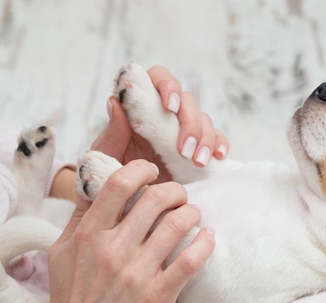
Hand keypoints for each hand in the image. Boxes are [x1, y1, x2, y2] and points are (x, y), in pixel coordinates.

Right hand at [45, 159, 214, 302]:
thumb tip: (93, 178)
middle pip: (156, 199)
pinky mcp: (158, 296)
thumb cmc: (71, 299)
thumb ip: (79, 215)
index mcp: (88, 235)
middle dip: (175, 190)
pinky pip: (191, 260)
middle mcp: (113, 250)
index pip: (119, 184)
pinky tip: (207, 238)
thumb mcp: (61, 251)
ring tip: (192, 216)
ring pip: (178, 224)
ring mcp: (137, 274)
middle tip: (178, 197)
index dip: (141, 169)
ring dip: (192, 213)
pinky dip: (205, 243)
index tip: (151, 172)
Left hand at [91, 65, 228, 178]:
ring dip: (205, 139)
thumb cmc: (110, 173)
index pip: (158, 79)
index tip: (170, 106)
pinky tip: (218, 156)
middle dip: (190, 124)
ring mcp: (183, 130)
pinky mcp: (197, 148)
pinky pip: (217, 139)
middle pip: (187, 101)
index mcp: (141, 106)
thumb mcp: (106, 155)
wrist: (125, 200)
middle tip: (184, 151)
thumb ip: (112, 132)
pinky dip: (220, 145)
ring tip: (198, 162)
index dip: (168, 86)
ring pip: (204, 120)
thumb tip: (115, 102)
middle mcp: (165, 113)